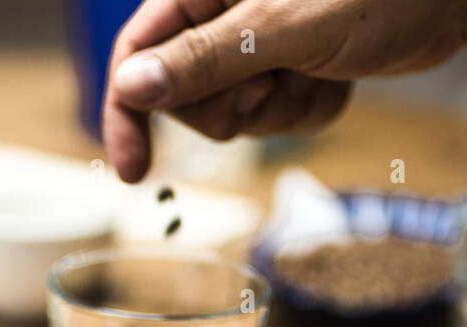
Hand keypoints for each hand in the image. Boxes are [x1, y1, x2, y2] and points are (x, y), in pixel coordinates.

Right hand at [103, 0, 466, 181]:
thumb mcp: (282, 27)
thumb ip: (204, 58)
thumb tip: (132, 87)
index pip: (137, 55)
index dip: (128, 113)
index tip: (132, 170)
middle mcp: (223, 13)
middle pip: (184, 97)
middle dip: (234, 110)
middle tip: (275, 83)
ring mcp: (258, 44)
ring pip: (234, 117)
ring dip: (280, 113)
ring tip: (319, 74)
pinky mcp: (291, 68)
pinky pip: (276, 121)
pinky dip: (309, 113)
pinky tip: (337, 80)